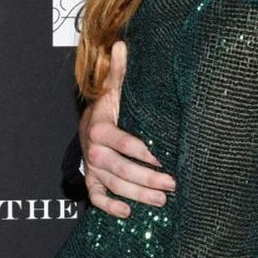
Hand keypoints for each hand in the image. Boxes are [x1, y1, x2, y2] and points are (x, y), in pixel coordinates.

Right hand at [80, 39, 175, 216]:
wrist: (85, 127)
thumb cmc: (107, 109)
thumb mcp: (112, 90)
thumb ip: (119, 72)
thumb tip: (121, 44)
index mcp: (100, 128)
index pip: (123, 143)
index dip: (143, 152)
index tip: (163, 158)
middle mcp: (93, 150)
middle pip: (121, 169)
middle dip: (147, 179)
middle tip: (172, 185)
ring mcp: (92, 168)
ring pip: (113, 186)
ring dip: (137, 195)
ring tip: (162, 201)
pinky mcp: (91, 181)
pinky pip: (97, 198)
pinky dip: (110, 207)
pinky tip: (128, 213)